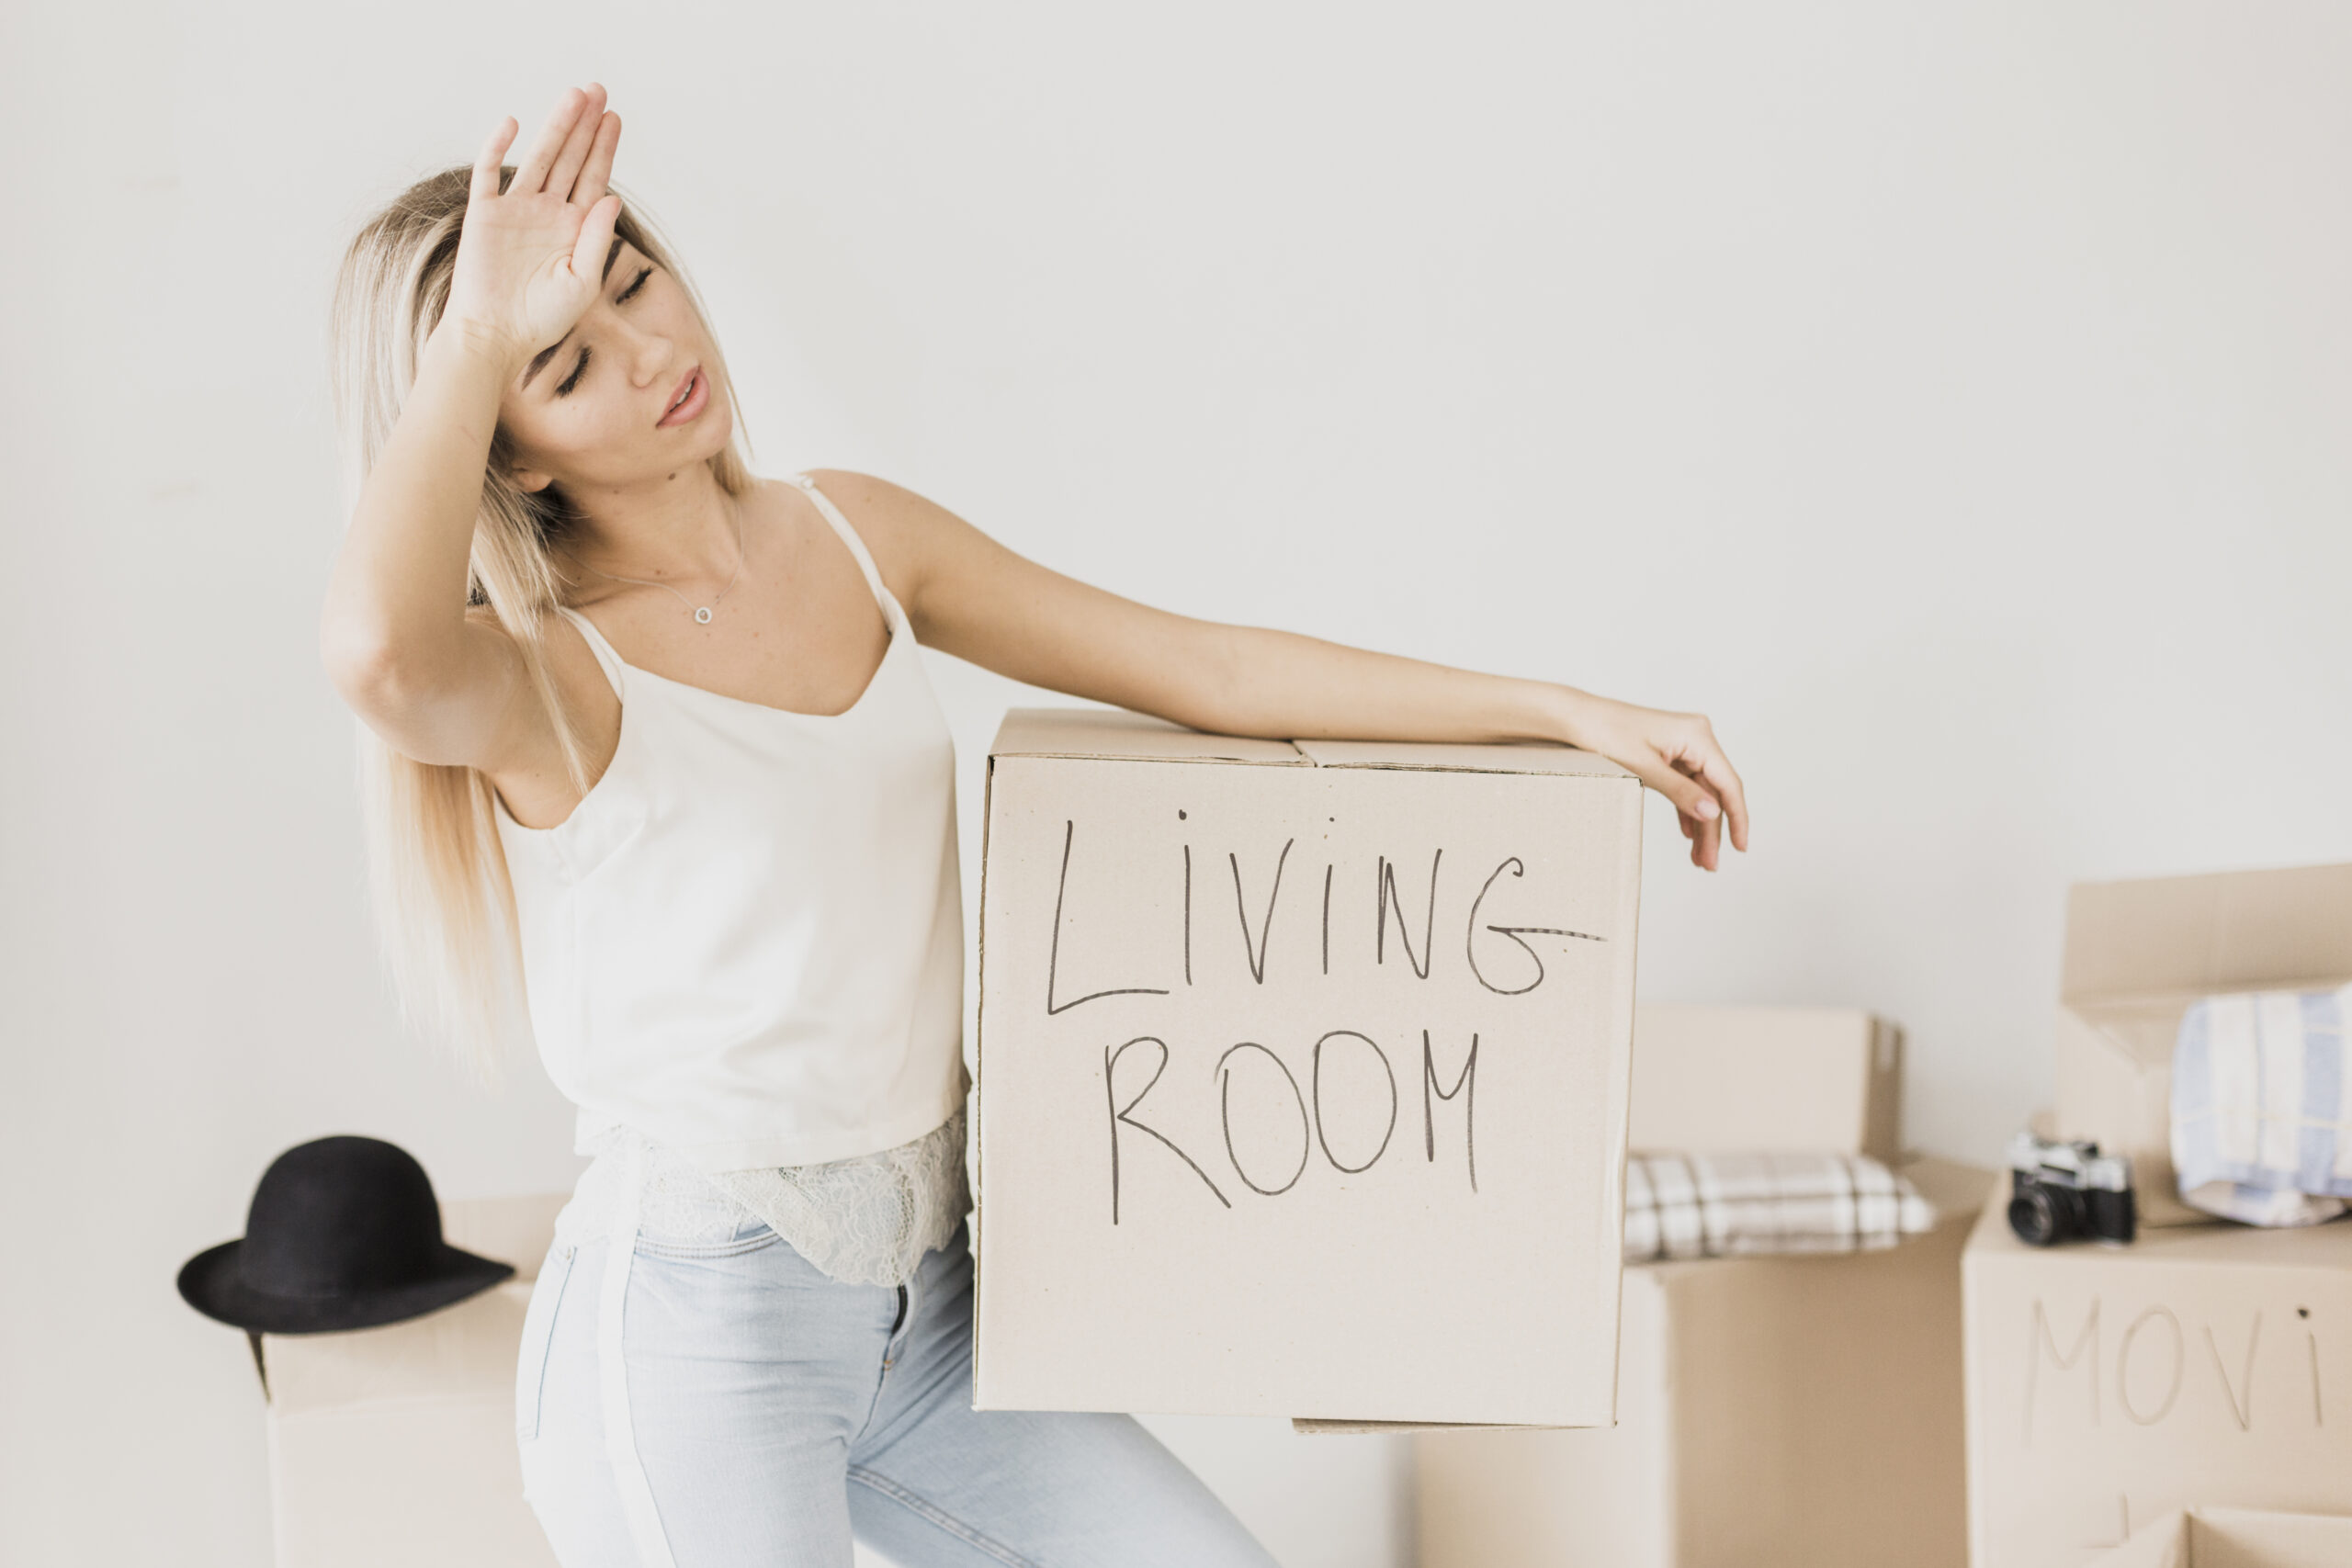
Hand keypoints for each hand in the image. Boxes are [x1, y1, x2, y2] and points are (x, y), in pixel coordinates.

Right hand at [437, 84, 623, 367]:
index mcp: (575, 229)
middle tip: (597, 90)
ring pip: (537, 158)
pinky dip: (498, 147)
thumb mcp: (582, 282)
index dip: (603, 148)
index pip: (593, 178)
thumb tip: (613, 198)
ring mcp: (515, 210)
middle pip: (569, 159)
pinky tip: (513, 124)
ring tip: (572, 96)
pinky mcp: (484, 214)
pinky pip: (489, 173)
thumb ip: (597, 240)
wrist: (495, 336)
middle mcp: (547, 213)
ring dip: (554, 128)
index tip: (614, 118)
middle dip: (583, 126)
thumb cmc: (542, 319)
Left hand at [1562, 693, 1749, 870]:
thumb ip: (1680, 791)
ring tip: (1699, 859)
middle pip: (1714, 791)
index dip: (1738, 817)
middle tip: (1710, 864)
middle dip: (1713, 830)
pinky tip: (1688, 835)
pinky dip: (1686, 810)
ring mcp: (1684, 746)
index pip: (1728, 782)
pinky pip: (1686, 786)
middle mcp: (1697, 738)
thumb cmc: (1606, 733)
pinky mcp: (1671, 754)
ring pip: (1701, 793)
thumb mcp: (1644, 768)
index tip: (1741, 847)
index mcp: (1697, 735)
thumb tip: (1713, 813)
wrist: (1577, 717)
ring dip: (1700, 825)